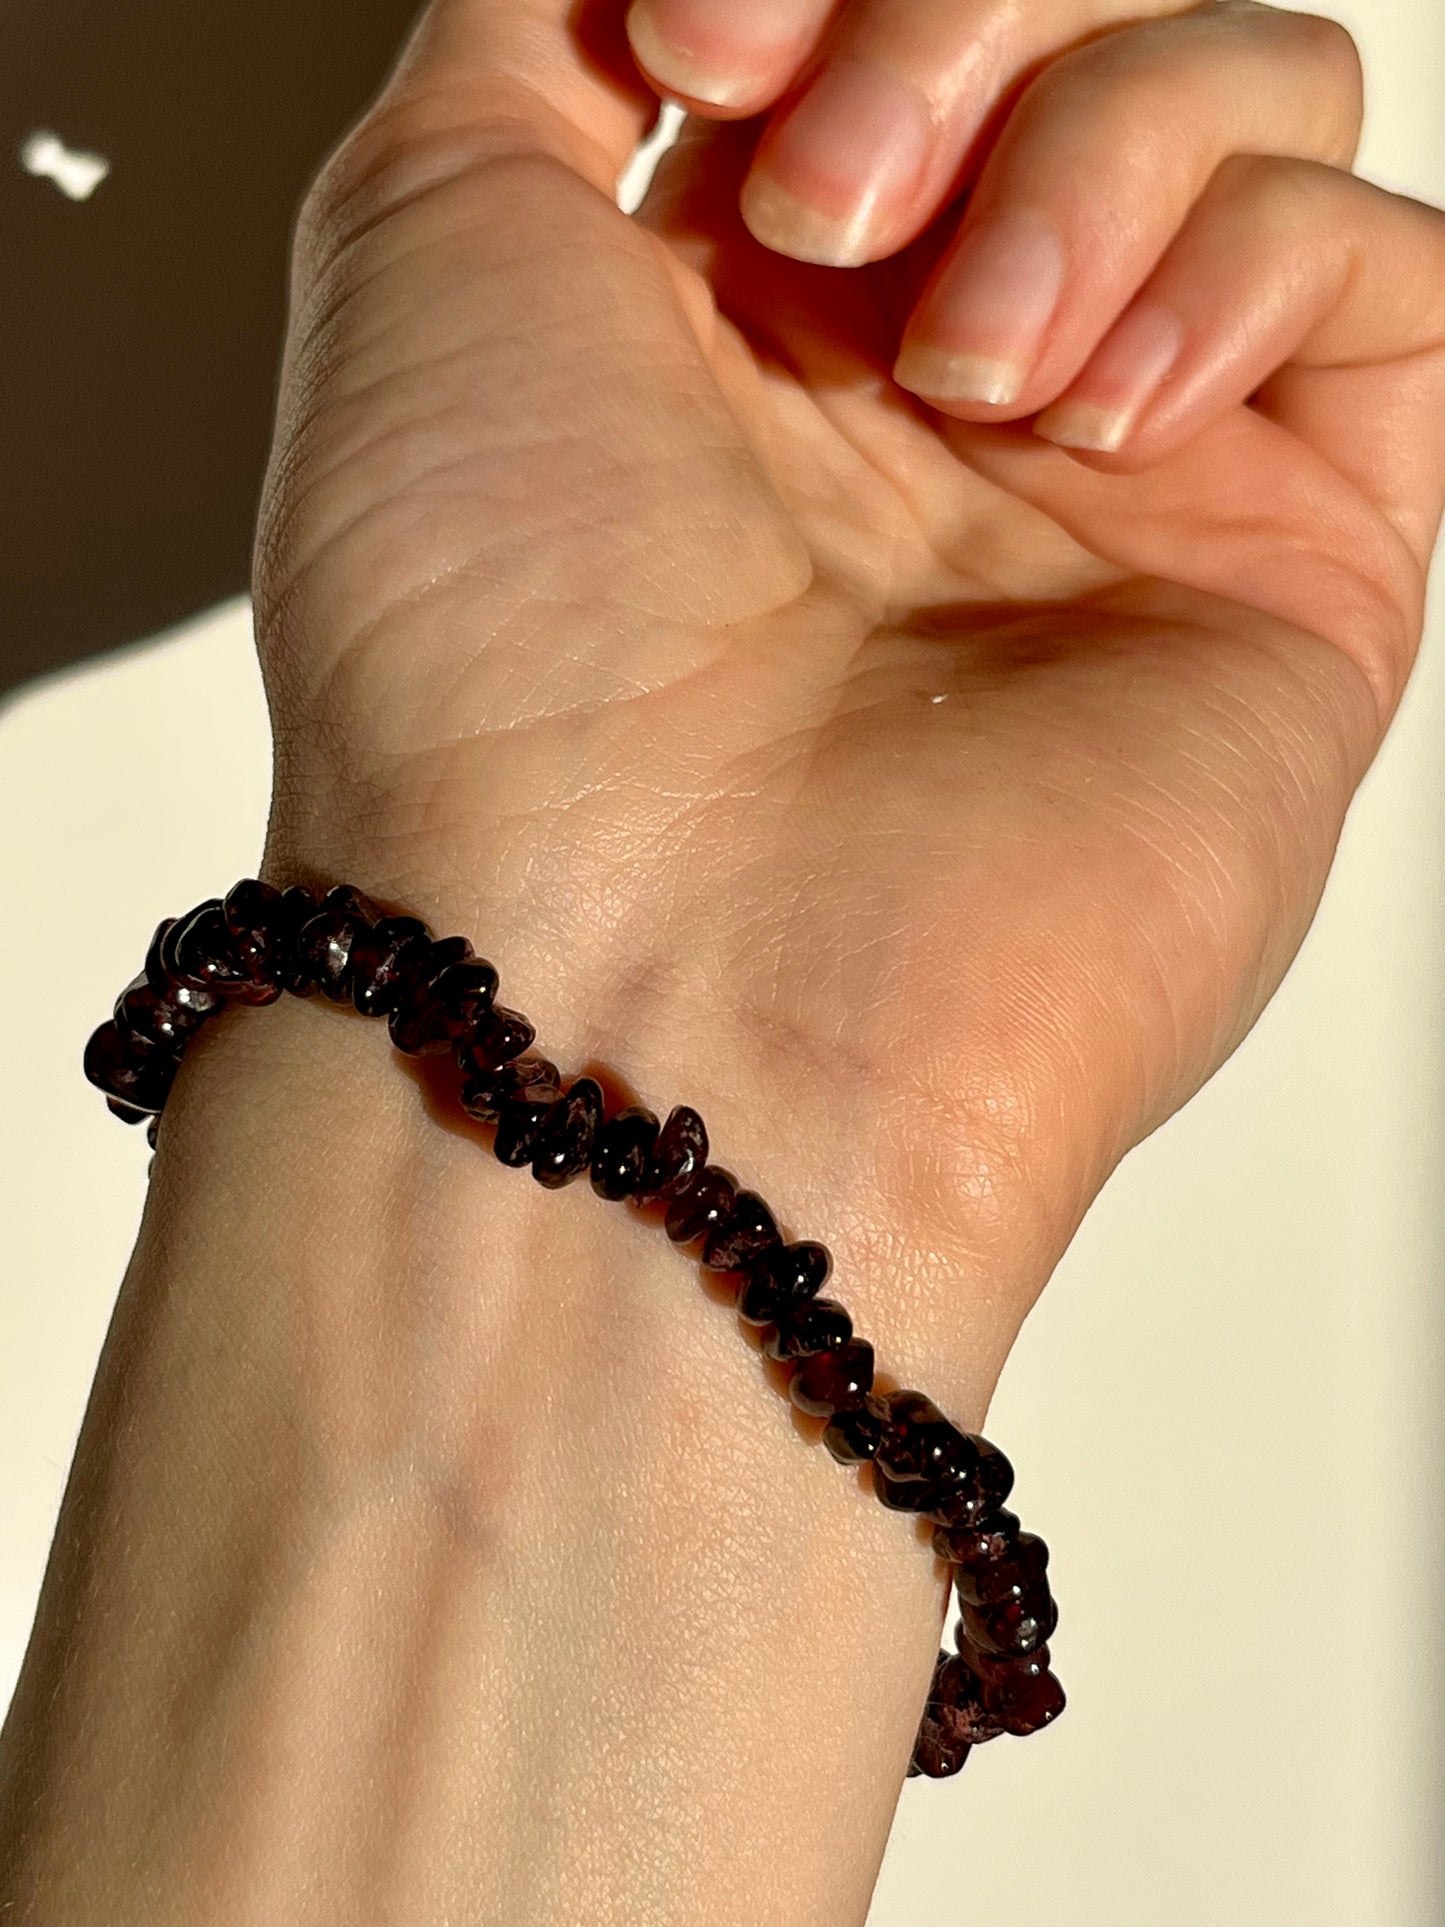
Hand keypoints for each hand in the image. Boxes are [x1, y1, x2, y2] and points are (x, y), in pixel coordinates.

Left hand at [254, 0, 1444, 1396]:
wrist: (639, 969)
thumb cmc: (493, 655)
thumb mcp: (428, 232)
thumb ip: (559, 23)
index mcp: (752, 310)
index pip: (891, 9)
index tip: (708, 51)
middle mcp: (943, 386)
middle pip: (1086, 19)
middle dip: (956, 24)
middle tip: (820, 215)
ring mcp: (1125, 478)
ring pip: (1257, 105)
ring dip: (1099, 146)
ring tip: (954, 355)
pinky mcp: (1294, 576)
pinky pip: (1387, 290)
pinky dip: (1253, 270)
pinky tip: (1096, 404)